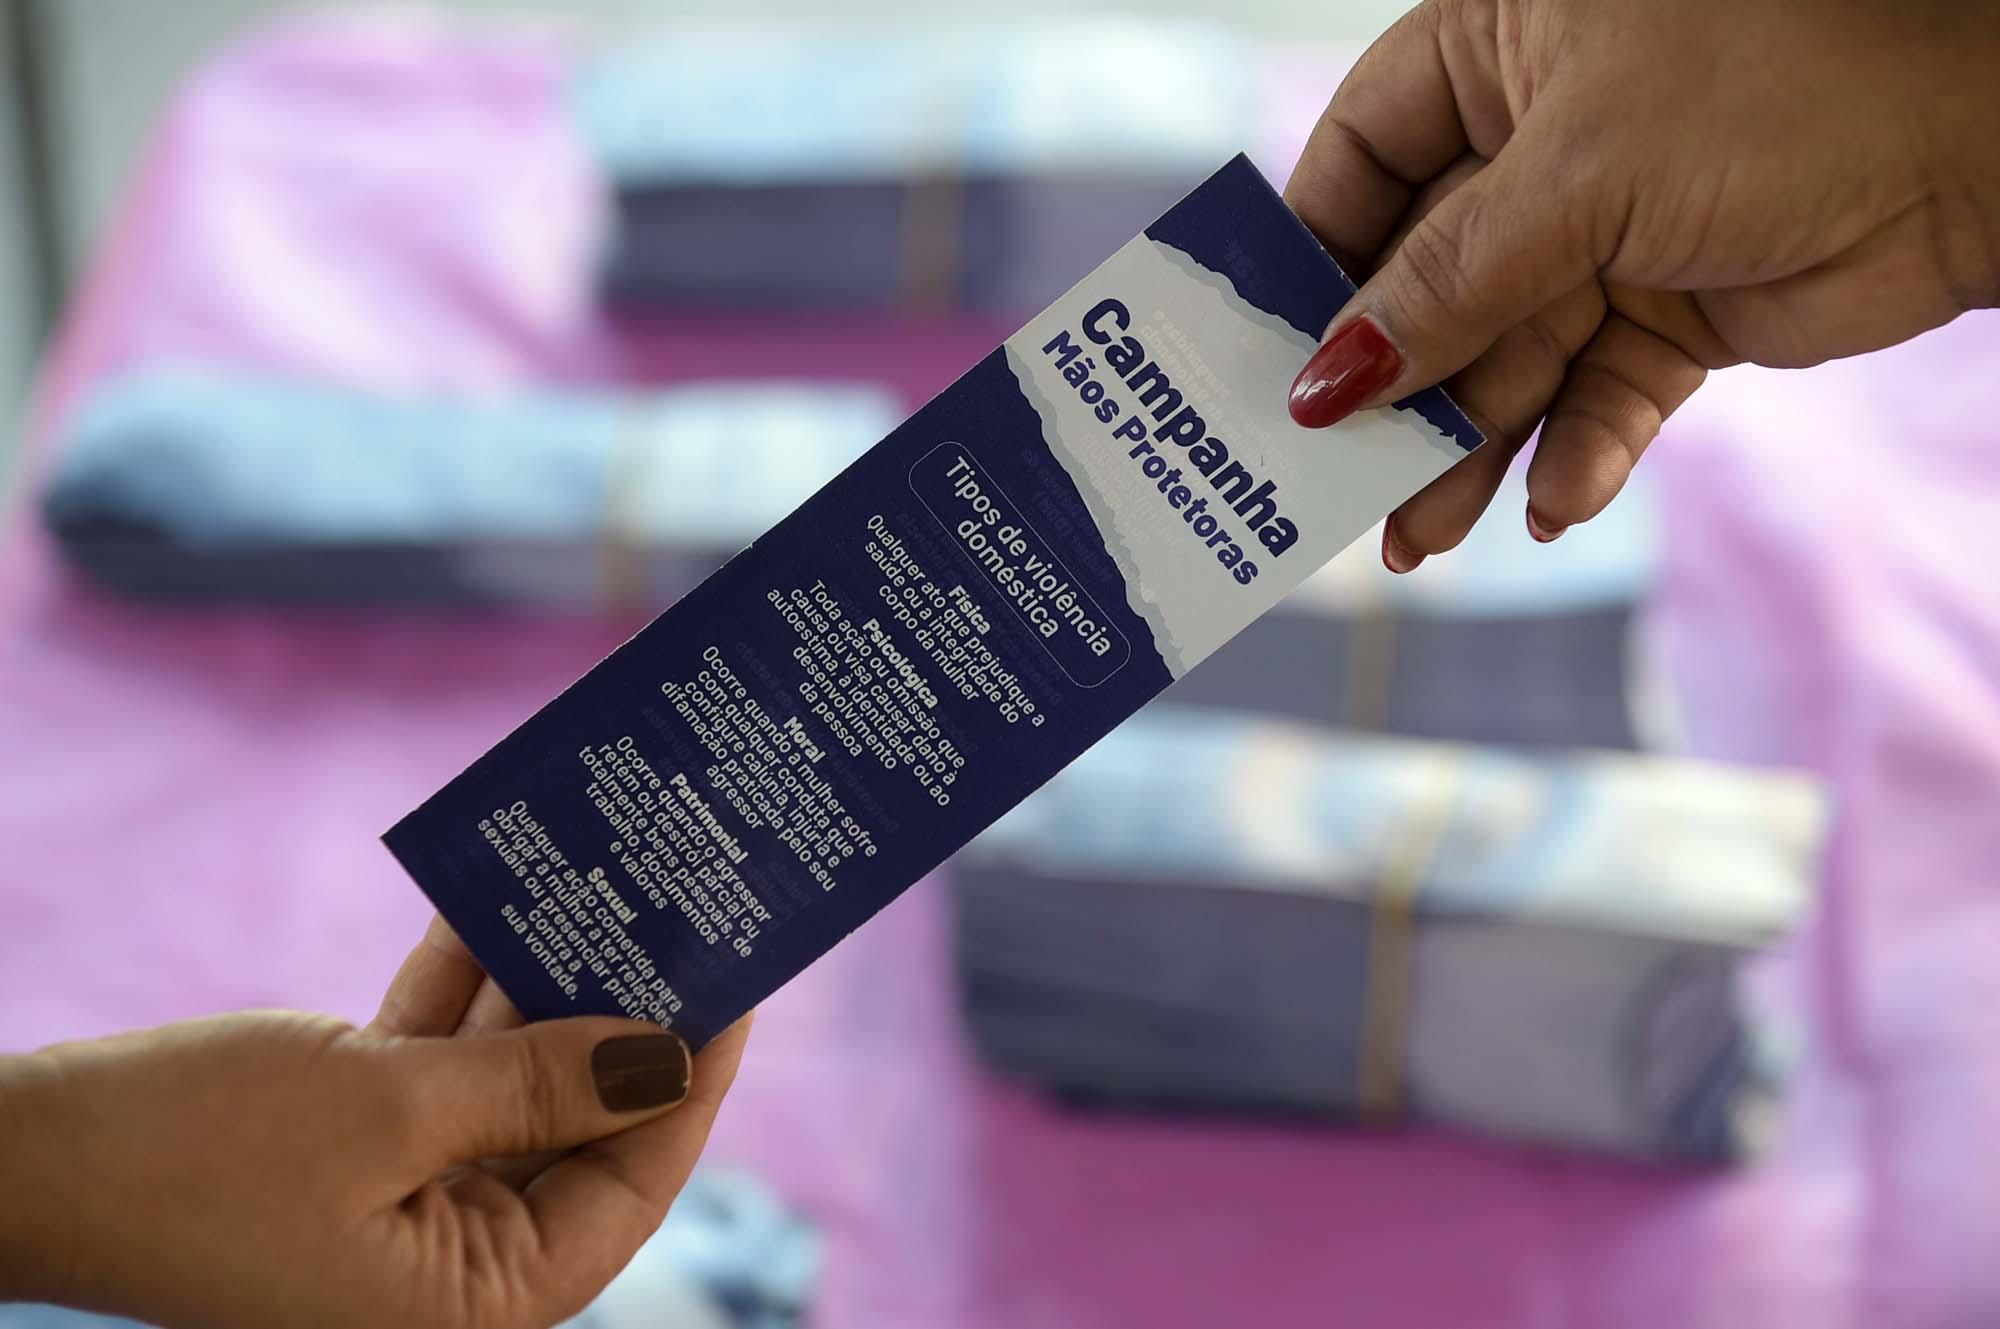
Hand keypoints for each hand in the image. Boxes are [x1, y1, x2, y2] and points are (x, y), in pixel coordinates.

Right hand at [0, 915, 749, 1328]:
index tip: (741, 977)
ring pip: (514, 1076)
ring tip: (617, 880)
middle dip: (623, 1010)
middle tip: (686, 909)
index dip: (693, 1076)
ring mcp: (406, 1198)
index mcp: (477, 1300)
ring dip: (550, 978)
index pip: (631, 1181)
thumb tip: (668, 1052)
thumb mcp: (390, 1109)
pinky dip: (469, 982)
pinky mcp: (357, 1142)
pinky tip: (510, 892)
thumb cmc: (192, 1154)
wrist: (22, 1156)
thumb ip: (539, 1081)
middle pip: (580, 1121)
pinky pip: (444, 1059)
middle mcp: (453, 1260)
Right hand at [1283, 0, 1999, 568]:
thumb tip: (1325, 380)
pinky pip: (1594, 395)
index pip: (1359, 158)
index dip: (1309, 259)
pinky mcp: (1669, 312)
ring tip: (1422, 539)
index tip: (1267, 358)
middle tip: (1332, 485)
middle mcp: (1538, 143)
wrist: (1981, 148)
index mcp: (1496, 54)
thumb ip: (1444, 286)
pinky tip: (1556, 505)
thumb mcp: (1577, 182)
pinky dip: (1576, 453)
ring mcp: (1604, 232)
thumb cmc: (1775, 89)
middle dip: (1388, 388)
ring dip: (1466, 449)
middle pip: (1422, 283)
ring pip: (1501, 358)